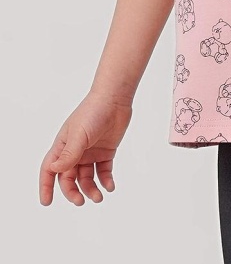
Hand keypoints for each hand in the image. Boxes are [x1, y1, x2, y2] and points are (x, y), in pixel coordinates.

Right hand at [39, 90, 132, 205]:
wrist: (115, 99)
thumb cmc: (93, 112)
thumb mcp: (79, 134)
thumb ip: (69, 154)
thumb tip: (54, 170)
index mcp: (63, 146)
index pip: (50, 169)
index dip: (46, 186)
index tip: (46, 202)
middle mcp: (75, 151)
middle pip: (69, 178)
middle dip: (72, 192)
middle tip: (80, 201)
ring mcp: (90, 153)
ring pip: (86, 178)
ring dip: (91, 189)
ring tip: (99, 197)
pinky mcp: (106, 152)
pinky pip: (103, 172)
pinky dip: (105, 181)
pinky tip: (110, 187)